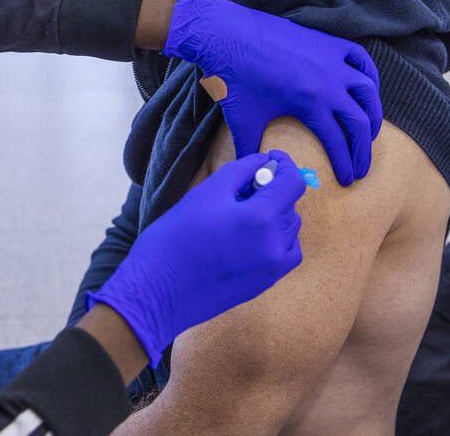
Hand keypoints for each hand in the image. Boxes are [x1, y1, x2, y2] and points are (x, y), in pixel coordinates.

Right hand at [87, 152, 305, 366]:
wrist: (157, 291)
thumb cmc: (175, 238)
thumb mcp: (206, 193)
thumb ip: (240, 172)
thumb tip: (263, 163)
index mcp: (261, 219)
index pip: (292, 182)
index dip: (284, 164)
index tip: (271, 159)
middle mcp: (274, 245)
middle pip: (290, 205)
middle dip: (272, 190)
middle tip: (241, 188)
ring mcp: (272, 268)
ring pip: (289, 229)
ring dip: (273, 214)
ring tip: (239, 213)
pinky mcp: (264, 283)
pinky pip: (285, 253)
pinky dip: (276, 238)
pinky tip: (250, 236)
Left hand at [163, 0, 381, 185]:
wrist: (226, 34)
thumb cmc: (233, 78)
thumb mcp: (242, 119)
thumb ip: (249, 150)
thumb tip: (253, 172)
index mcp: (311, 102)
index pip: (338, 141)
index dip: (345, 164)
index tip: (347, 180)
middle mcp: (329, 81)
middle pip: (360, 122)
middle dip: (363, 150)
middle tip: (361, 169)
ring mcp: (331, 59)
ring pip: (368, 90)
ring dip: (374, 114)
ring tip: (371, 133)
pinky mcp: (327, 42)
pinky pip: (361, 59)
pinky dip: (370, 75)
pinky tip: (368, 89)